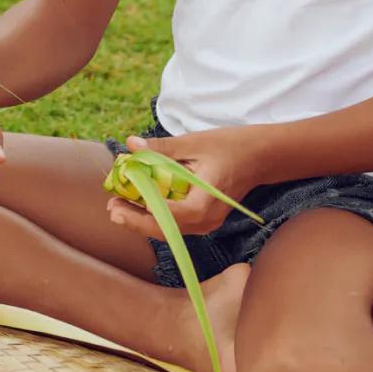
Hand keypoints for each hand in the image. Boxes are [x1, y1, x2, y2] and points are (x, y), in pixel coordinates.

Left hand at [106, 126, 266, 239]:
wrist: (261, 156)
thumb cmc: (231, 146)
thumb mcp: (194, 142)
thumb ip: (162, 148)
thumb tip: (130, 146)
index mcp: (207, 202)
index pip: (172, 215)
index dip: (145, 212)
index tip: (121, 202)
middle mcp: (208, 219)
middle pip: (167, 229)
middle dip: (136, 221)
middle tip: (111, 208)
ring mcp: (208, 222)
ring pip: (170, 229)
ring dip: (143, 220)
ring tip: (118, 206)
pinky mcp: (205, 219)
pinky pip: (176, 223)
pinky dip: (156, 215)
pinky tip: (138, 204)